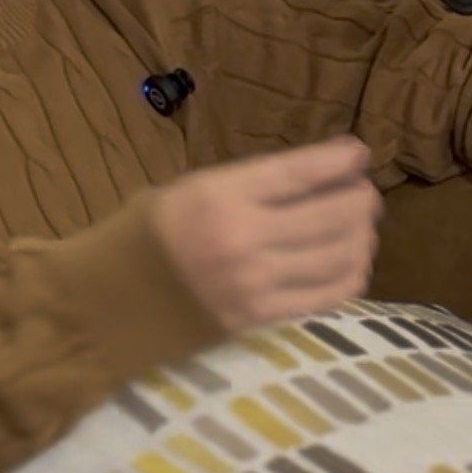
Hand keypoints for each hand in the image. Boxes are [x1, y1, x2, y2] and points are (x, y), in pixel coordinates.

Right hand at [151, 136, 381, 334]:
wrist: (107, 304)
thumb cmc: (146, 235)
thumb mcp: (188, 190)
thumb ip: (249, 185)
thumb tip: (314, 178)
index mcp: (219, 195)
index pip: (300, 173)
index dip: (340, 161)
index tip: (359, 154)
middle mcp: (243, 237)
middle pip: (332, 215)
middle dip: (361, 200)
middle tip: (364, 193)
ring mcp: (255, 283)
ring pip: (339, 256)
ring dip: (361, 237)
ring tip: (361, 228)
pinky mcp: (261, 318)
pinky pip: (326, 296)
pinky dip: (350, 276)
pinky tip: (350, 263)